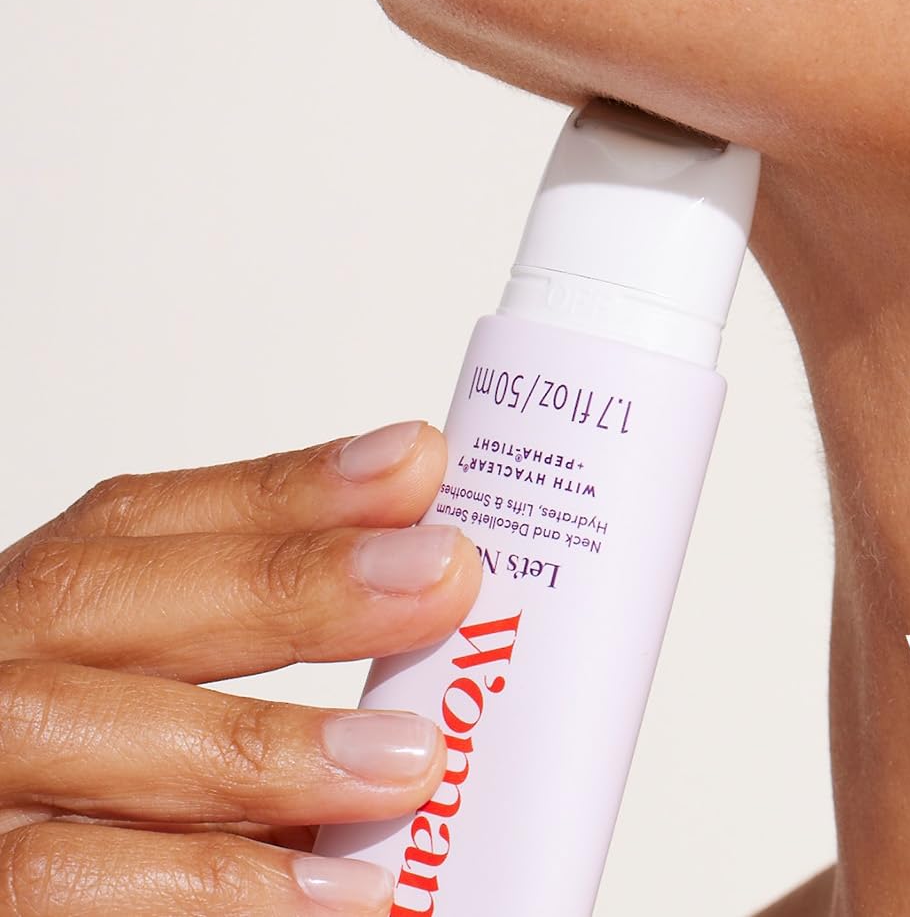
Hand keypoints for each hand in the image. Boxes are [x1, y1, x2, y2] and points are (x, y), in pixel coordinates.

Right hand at [0, 420, 480, 914]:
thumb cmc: (105, 831)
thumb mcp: (165, 730)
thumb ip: (256, 670)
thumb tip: (434, 620)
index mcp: (26, 622)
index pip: (140, 521)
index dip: (281, 490)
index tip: (415, 463)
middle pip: (97, 594)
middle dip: (286, 581)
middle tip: (440, 579)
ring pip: (66, 729)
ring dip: (259, 746)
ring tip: (409, 764)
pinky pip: (61, 888)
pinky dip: (213, 887)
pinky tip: (334, 895)